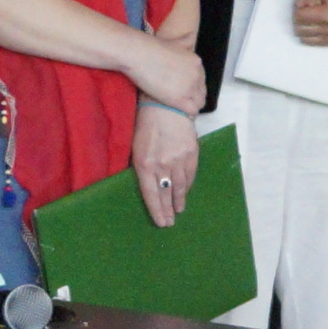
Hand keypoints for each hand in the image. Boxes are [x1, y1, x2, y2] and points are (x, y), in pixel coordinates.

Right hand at [126, 35, 206, 116]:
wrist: (138, 54)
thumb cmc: (151, 47)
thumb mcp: (173, 41)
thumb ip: (185, 41)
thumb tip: (191, 35)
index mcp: (197, 62)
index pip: (201, 80)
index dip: (192, 87)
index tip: (181, 90)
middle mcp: (197, 74)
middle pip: (201, 92)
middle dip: (192, 97)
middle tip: (178, 99)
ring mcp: (190, 87)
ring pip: (199, 103)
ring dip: (190, 105)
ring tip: (177, 107)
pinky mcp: (180, 99)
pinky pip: (192, 111)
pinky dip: (186, 113)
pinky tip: (177, 111)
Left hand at [131, 102, 199, 229]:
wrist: (166, 105)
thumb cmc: (146, 125)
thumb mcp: (136, 148)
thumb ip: (141, 167)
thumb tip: (148, 185)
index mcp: (144, 163)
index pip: (151, 194)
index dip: (156, 210)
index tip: (161, 222)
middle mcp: (162, 164)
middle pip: (166, 193)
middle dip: (168, 210)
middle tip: (169, 223)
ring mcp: (179, 159)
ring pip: (180, 186)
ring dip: (179, 200)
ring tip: (178, 210)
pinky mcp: (191, 152)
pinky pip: (190, 175)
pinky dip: (188, 185)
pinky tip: (185, 192)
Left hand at [293, 0, 327, 44]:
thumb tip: (298, 5)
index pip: (298, 17)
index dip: (298, 6)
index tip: (307, 0)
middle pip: (300, 29)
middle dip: (300, 17)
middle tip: (309, 7)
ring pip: (305, 38)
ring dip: (305, 26)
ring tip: (313, 14)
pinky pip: (314, 42)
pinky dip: (311, 33)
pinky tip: (317, 22)